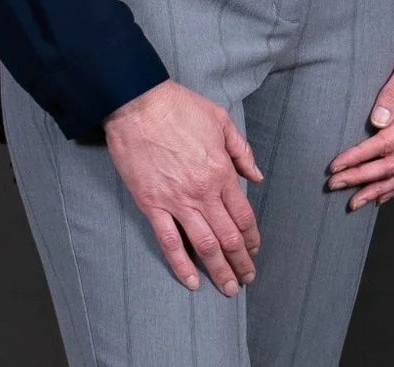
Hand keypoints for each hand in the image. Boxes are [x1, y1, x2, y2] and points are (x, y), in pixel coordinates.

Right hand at [103, 81, 263, 295]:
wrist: (138, 105)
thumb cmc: (179, 108)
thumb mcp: (221, 121)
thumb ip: (241, 151)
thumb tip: (255, 176)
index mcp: (221, 172)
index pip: (243, 215)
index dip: (252, 237)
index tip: (254, 250)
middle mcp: (203, 192)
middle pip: (228, 237)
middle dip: (240, 262)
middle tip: (247, 279)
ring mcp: (177, 202)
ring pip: (204, 246)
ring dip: (219, 270)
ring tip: (228, 287)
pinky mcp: (152, 205)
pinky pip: (169, 242)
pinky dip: (181, 265)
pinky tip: (191, 281)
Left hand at [328, 23, 393, 208]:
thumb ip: (393, 91)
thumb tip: (376, 122)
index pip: (385, 144)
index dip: (359, 158)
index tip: (335, 166)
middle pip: (393, 165)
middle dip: (362, 178)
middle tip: (334, 185)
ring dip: (378, 189)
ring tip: (355, 201)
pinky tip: (384, 194)